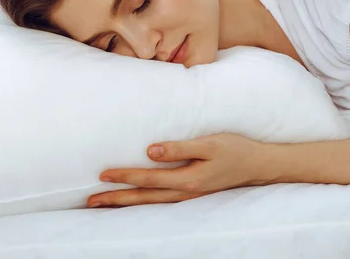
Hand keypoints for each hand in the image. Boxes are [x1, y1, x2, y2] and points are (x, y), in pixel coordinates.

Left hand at [88, 133, 271, 207]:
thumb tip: (150, 152)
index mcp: (188, 180)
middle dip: (117, 199)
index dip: (125, 176)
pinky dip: (143, 202)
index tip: (103, 175)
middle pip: (144, 198)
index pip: (148, 179)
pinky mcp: (192, 194)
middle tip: (91, 201)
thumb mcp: (209, 144)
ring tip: (105, 204)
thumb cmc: (235, 149)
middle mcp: (185, 193)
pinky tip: (135, 200)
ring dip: (126, 204)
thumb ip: (180, 148)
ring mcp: (189, 196)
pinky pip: (161, 201)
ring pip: (151, 203)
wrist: (258, 165)